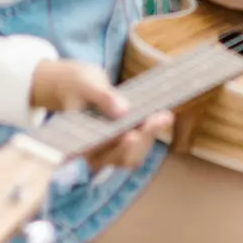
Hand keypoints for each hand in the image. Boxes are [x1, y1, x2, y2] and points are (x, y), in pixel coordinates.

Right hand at [29, 59, 171, 170]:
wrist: (77, 85)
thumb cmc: (77, 85)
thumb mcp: (86, 84)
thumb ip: (102, 97)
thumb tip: (122, 111)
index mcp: (79, 144)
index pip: (100, 153)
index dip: (117, 149)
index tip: (131, 136)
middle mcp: (95, 153)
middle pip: (123, 157)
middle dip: (143, 139)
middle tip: (161, 118)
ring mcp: (110, 150)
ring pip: (134, 154)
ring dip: (151, 136)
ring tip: (165, 116)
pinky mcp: (122, 142)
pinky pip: (139, 143)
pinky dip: (150, 131)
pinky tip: (164, 116)